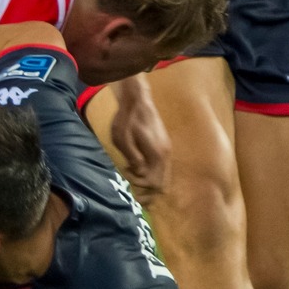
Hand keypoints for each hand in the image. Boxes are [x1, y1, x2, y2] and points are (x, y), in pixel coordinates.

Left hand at [105, 76, 170, 192]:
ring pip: (163, 175)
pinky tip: (137, 166)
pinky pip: (161, 166)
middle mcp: (165, 154)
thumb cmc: (127, 119)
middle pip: (162, 182)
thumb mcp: (122, 139)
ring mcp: (166, 149)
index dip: (141, 185)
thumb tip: (140, 173)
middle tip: (132, 184)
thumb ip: (132, 158)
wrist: (137, 101)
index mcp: (157, 154)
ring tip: (132, 174)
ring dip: (148, 179)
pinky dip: (151, 171)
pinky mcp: (163, 146)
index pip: (155, 182)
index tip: (127, 175)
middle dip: (147, 188)